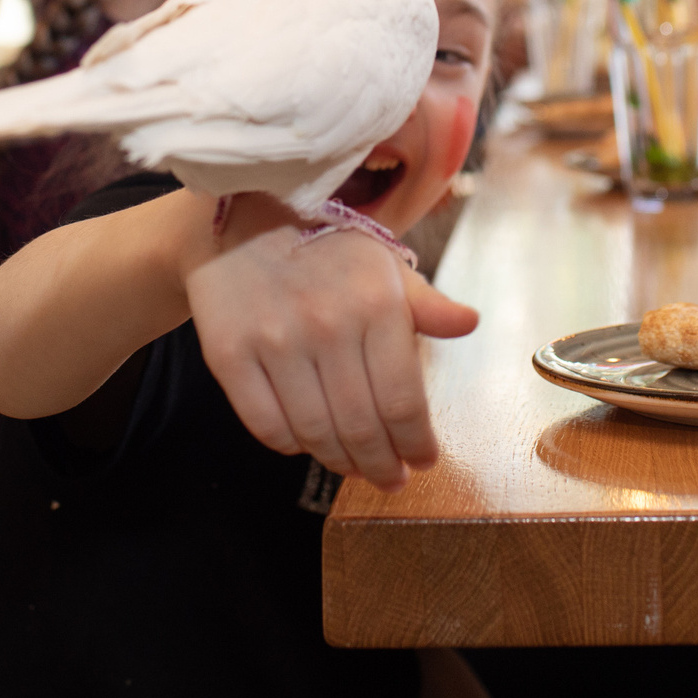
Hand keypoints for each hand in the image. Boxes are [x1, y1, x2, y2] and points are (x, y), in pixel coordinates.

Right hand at [184, 196, 478, 493]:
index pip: (403, 401)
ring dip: (341, 463)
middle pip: (362, 427)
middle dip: (383, 465)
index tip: (423, 461)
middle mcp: (327, 324)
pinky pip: (266, 426)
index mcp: (376, 303)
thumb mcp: (382, 262)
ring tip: (356, 468)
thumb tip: (468, 323)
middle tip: (392, 479)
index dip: (416, 443)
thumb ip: (424, 303)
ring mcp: (274, 341)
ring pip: (315, 434)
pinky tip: (307, 443)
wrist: (240, 218)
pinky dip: (292, 446)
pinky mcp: (229, 354)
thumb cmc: (324, 247)